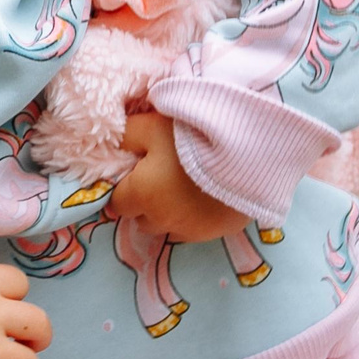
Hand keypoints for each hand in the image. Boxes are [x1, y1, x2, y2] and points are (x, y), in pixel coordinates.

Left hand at [109, 113, 248, 244]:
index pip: (116, 204)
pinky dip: (193, 217)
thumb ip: (125, 137)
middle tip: (159, 178)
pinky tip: (204, 197)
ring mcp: (191, 230)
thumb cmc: (193, 136)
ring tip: (182, 188)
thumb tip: (111, 146)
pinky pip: (194, 230)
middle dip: (144, 204)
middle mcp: (162, 220)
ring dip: (168, 214)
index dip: (121, 189)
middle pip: (141, 219)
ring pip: (167, 227)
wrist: (248, 152)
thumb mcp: (151, 126)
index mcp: (142, 196)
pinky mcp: (216, 232)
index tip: (132, 176)